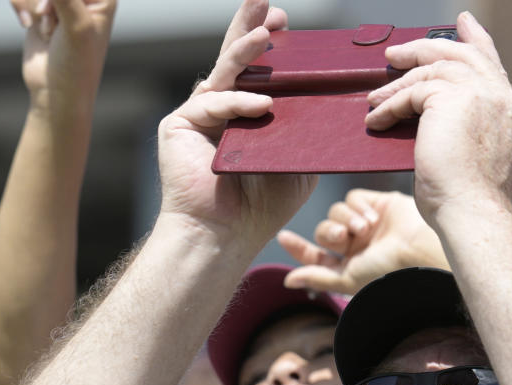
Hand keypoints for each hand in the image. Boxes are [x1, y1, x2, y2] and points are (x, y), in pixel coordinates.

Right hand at [10, 0, 116, 116]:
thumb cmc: (75, 67)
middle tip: (48, 17)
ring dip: (34, 4)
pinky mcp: (40, 9)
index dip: (56, 0)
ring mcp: (61, 2)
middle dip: (45, 1)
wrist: (55, 95)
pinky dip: (21, 5)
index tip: (53, 11)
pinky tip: (31, 28)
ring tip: (47, 31)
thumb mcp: (76, 27)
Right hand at [156, 0, 316, 245]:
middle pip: (236, 59)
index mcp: (246, 114)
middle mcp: (220, 108)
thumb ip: (306, 132)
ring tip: (266, 32)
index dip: (269, 44)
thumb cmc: (261, 205)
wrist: (224, 234)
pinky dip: (239, 104)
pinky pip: (213, 104)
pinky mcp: (178, 124)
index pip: (259, 71)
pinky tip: (262, 106)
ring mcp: (198, 114)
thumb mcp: (297, 161)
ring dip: (245, 49)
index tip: (286, 23)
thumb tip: (333, 106)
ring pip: (224, 73)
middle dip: (251, 28)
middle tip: (264, 2)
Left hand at [278, 189, 448, 294]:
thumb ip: (318, 277)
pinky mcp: (378, 204)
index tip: (283, 236)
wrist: (420, 248)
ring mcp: (367, 224)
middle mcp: (357, 245)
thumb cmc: (387, 270)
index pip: (315, 255)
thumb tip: (287, 281)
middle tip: (343, 237)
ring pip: (335, 212)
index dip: (298, 247)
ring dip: (345, 220)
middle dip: (329, 232)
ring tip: (365, 229)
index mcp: (349, 265)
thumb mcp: (348, 278)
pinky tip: (373, 217)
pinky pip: (351, 198)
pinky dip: (357, 206)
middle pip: (324, 230)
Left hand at [365, 11, 511, 219]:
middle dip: (430, 46)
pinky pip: (413, 92)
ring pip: (435, 69)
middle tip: (401, 50)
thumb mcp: (480, 165)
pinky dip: (390, 105)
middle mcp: (506, 100)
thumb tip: (445, 132)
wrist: (474, 214)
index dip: (478, 45)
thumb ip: (472, 137)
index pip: (494, 71)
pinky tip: (376, 119)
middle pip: (465, 57)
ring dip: (400, 80)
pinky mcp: (452, 99)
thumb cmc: (470, 206)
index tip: (467, 26)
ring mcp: (482, 95)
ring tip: (376, 92)